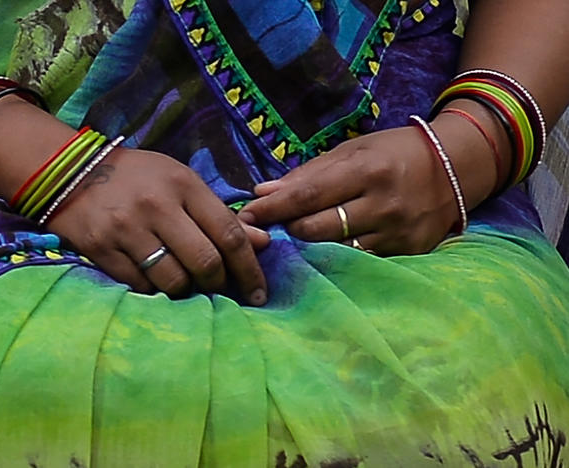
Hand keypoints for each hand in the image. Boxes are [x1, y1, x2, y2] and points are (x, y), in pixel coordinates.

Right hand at [46, 148, 268, 304]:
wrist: (71, 172)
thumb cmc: (138, 177)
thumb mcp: (181, 182)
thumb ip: (220, 213)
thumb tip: (262, 243)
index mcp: (183, 184)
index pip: (229, 234)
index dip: (250, 268)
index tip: (259, 291)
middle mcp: (157, 206)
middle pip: (205, 262)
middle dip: (219, 284)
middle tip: (218, 287)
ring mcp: (126, 229)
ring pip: (173, 280)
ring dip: (187, 290)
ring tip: (185, 281)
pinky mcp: (101, 249)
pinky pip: (141, 286)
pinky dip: (155, 290)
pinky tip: (155, 278)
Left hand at [238, 122, 495, 254]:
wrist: (459, 166)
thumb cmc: (396, 152)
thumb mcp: (354, 149)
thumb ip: (309, 173)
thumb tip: (263, 192)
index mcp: (367, 170)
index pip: (308, 195)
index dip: (273, 208)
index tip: (246, 215)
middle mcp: (383, 204)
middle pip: (317, 229)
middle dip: (286, 230)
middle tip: (265, 231)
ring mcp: (397, 233)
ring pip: (336, 252)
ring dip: (307, 249)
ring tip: (290, 243)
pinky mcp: (408, 253)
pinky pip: (361, 262)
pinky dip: (337, 258)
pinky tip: (323, 254)